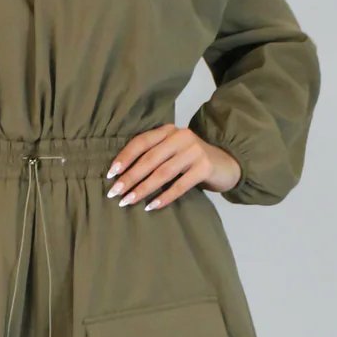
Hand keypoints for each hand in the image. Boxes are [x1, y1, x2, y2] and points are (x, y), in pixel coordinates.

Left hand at [104, 125, 241, 209]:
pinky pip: (180, 185)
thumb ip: (153, 155)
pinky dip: (164, 197)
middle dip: (129, 177)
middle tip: (114, 193)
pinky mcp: (205, 167)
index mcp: (168, 130)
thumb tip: (119, 175)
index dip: (124, 157)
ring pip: (162, 173)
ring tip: (128, 201)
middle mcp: (181, 137)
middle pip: (149, 159)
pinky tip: (152, 206)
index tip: (110, 174)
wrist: (226, 163)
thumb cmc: (191, 160)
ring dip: (143, 189)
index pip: (141, 142)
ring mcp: (194, 151)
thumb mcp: (171, 151)